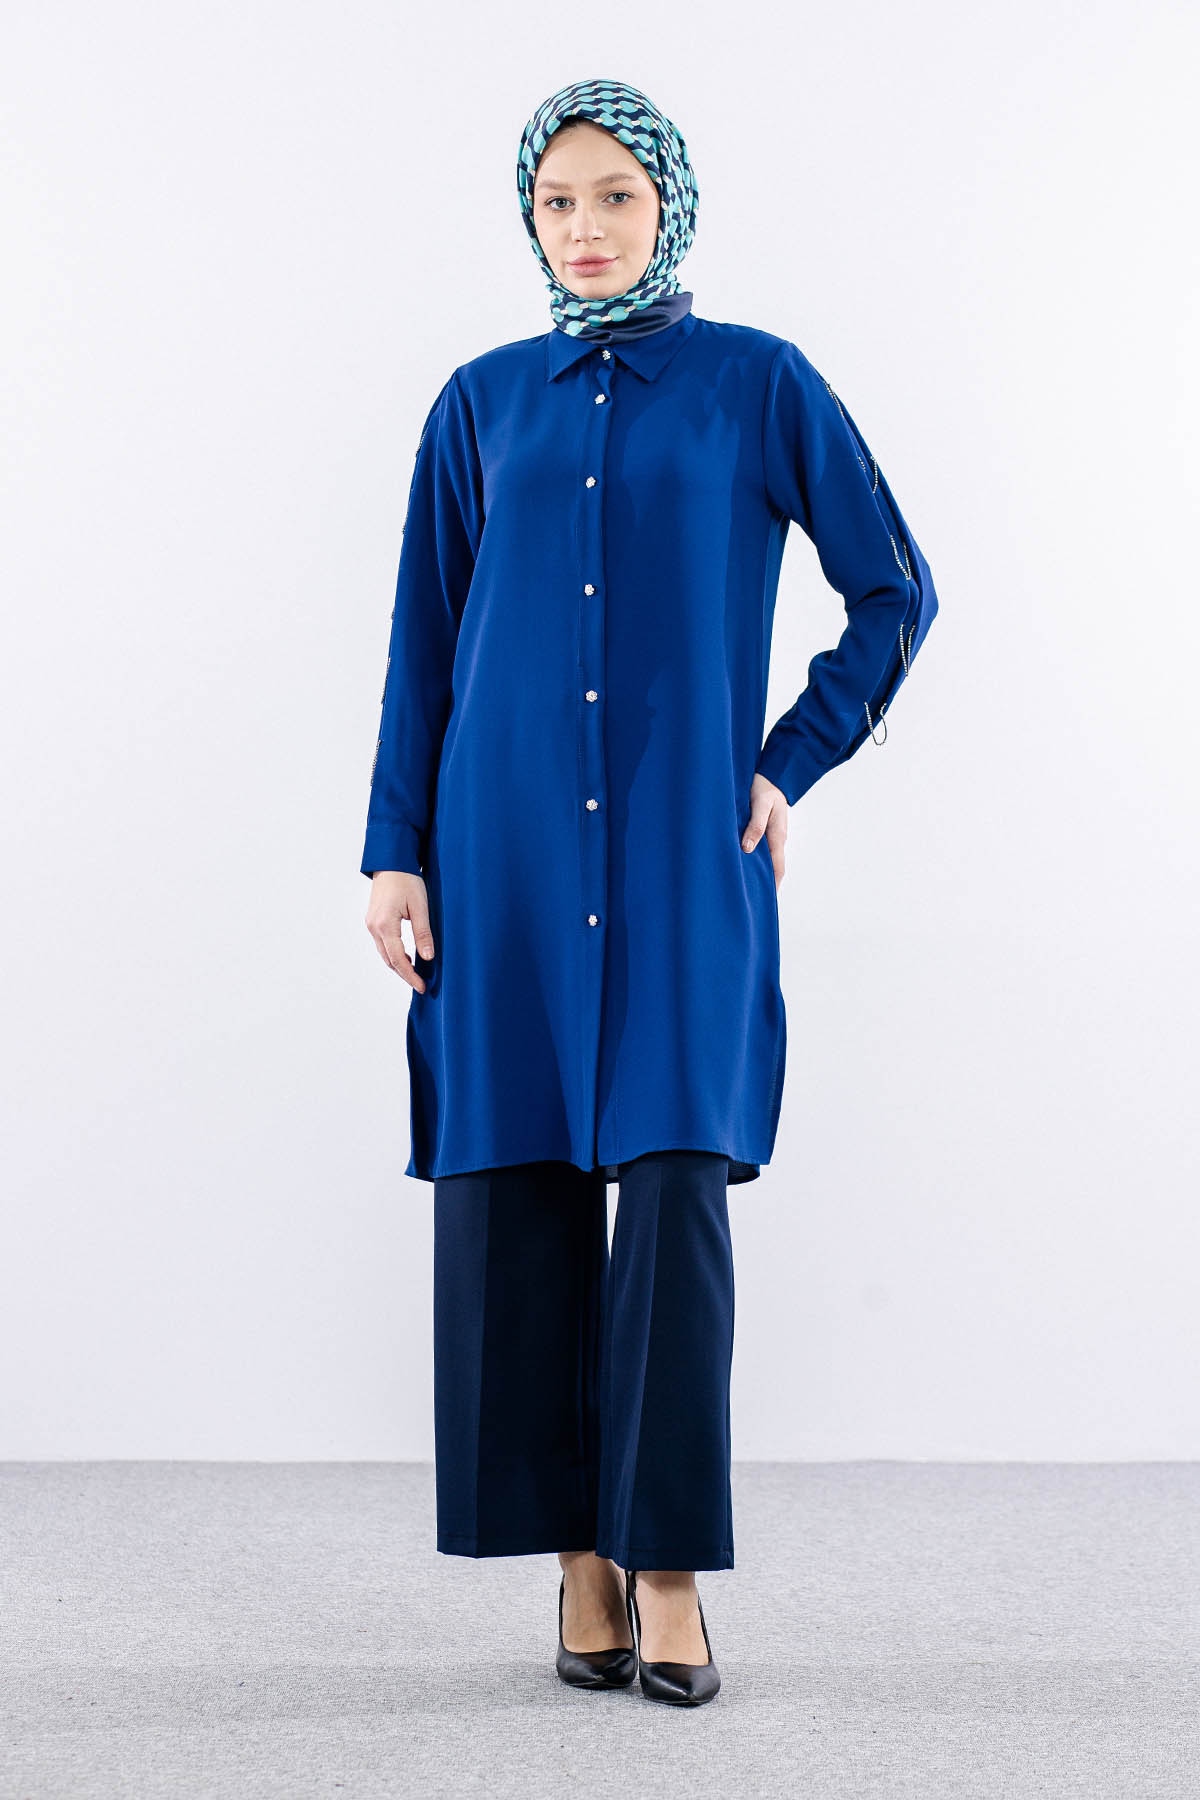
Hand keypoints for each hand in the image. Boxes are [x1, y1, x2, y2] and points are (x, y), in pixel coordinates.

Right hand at [365, 871, 434, 992]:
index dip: (410, 975)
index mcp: (385, 925)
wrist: (390, 862)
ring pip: (384, 953)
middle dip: (404, 974)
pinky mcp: (374, 921)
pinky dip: (394, 954)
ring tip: (416, 974)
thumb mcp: (420, 906)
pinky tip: (408, 956)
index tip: (421, 986)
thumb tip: (428, 957)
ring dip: (399, 965)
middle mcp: (374, 927)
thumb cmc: (406, 880)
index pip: (398, 959)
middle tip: (420, 985)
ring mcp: (371, 924)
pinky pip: (383, 944)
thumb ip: (423, 933)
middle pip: (389, 960)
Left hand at [741, 773, 787, 891]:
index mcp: (777, 836)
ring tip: (746, 888)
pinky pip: (760, 850)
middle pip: (772, 868)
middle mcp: (776, 840)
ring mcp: (771, 836)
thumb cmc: (765, 788)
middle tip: (753, 901)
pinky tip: (743, 865)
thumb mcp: (760, 805)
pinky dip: (754, 860)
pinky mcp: (764, 831)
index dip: (774, 886)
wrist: (772, 775)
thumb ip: (755, 826)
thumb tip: (747, 849)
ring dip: (758, 873)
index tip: (767, 901)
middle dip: (765, 884)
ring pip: (765, 860)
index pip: (778, 868)